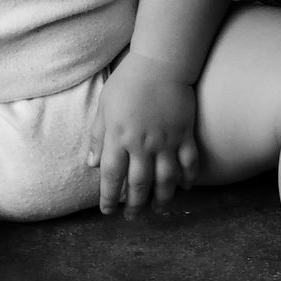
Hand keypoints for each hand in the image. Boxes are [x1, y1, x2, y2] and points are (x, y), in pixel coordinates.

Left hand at [88, 51, 199, 217]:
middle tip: (132, 217)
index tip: (107, 210)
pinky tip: (185, 187)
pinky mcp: (185, 134)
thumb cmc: (128, 82)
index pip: (111, 176)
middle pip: (138, 184)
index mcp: (118, 137)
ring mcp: (166, 141)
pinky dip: (188, 178)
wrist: (160, 63)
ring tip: (157, 209)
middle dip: (134, 205)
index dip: (109, 197)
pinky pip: (189, 163)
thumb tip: (91, 164)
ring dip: (161, 199)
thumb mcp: (104, 107)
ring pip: (165, 180)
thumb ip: (97, 136)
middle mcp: (142, 144)